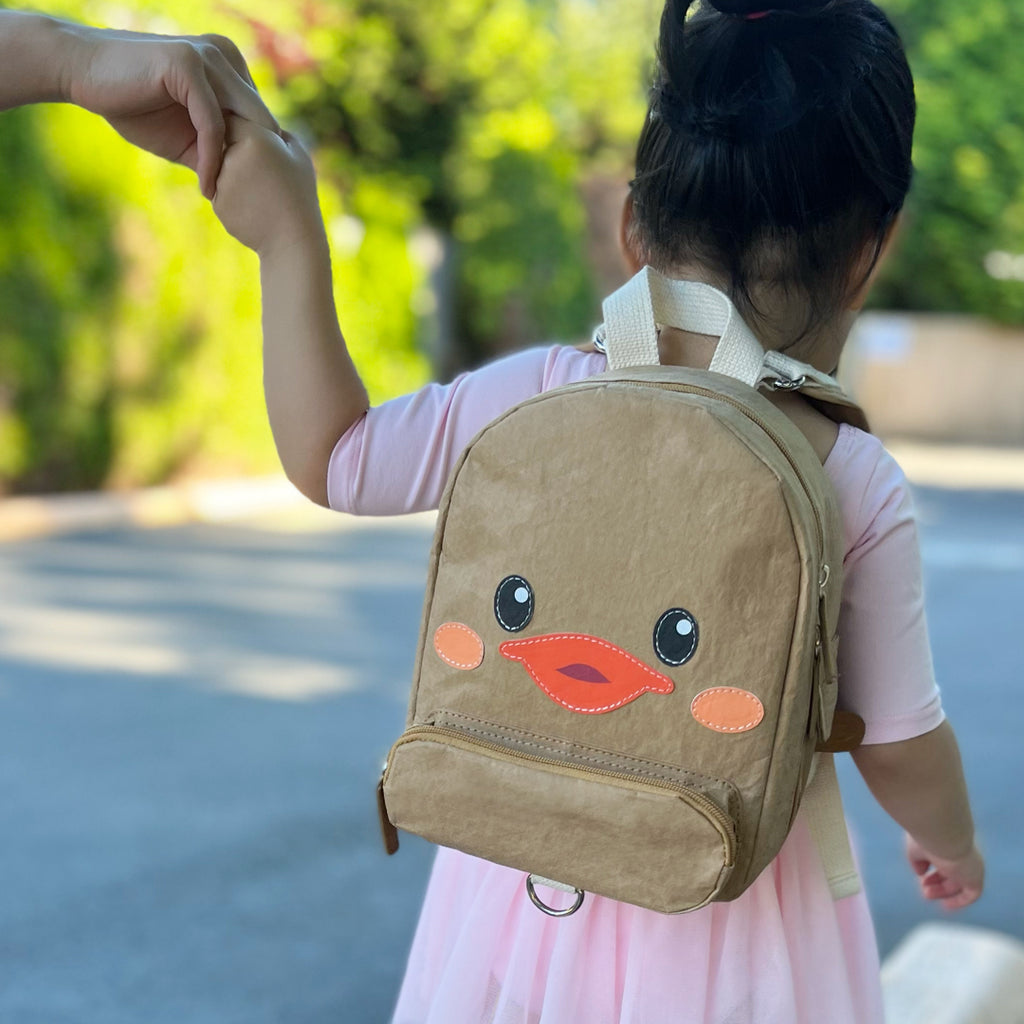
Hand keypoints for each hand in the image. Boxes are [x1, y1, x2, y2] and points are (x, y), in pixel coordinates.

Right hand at [64, 25, 278, 197]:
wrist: (82, 72)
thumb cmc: (134, 104)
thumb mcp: (187, 133)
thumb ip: (219, 147)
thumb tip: (252, 180)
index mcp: (230, 66)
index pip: (261, 118)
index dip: (258, 157)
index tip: (248, 195)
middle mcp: (225, 55)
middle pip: (260, 122)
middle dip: (256, 164)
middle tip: (246, 204)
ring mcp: (208, 56)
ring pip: (241, 123)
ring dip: (234, 166)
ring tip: (223, 198)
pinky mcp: (188, 65)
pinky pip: (212, 123)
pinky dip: (211, 159)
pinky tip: (204, 185)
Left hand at [212, 115, 322, 256]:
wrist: (293, 239)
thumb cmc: (300, 195)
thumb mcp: (299, 155)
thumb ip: (277, 133)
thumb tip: (260, 120)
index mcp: (256, 139)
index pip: (233, 118)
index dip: (241, 127)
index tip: (250, 138)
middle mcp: (233, 156)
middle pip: (223, 142)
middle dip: (234, 150)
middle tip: (257, 169)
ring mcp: (222, 180)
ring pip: (219, 167)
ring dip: (232, 174)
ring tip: (260, 192)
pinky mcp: (217, 202)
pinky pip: (220, 191)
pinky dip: (232, 197)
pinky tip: (254, 208)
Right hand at [905, 833, 984, 909]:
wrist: (943, 834)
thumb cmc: (927, 837)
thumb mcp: (917, 849)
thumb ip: (918, 861)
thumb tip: (920, 873)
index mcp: (950, 845)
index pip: (944, 860)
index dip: (932, 870)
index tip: (920, 876)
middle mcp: (961, 856)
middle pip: (952, 874)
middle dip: (937, 883)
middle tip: (924, 890)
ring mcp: (970, 866)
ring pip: (959, 884)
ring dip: (943, 892)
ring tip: (927, 895)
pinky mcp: (976, 878)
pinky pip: (971, 894)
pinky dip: (960, 901)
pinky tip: (947, 905)